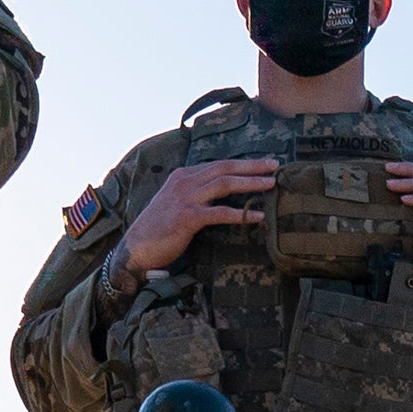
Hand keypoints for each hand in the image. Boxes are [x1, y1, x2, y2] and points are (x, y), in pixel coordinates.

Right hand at [120, 159, 273, 276]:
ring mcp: (185, 198)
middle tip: (275, 166)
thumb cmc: (159, 229)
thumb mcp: (178, 203)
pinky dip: (241, 214)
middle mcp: (185, 181)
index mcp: (183, 175)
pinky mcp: (188, 217)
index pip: (218, 164)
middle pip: (225, 168)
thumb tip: (223, 195)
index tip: (264, 164)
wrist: (137, 248)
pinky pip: (220, 213)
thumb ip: (198, 194)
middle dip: (252, 166)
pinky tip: (258, 216)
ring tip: (271, 185)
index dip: (243, 163)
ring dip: (251, 183)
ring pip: (225, 184)